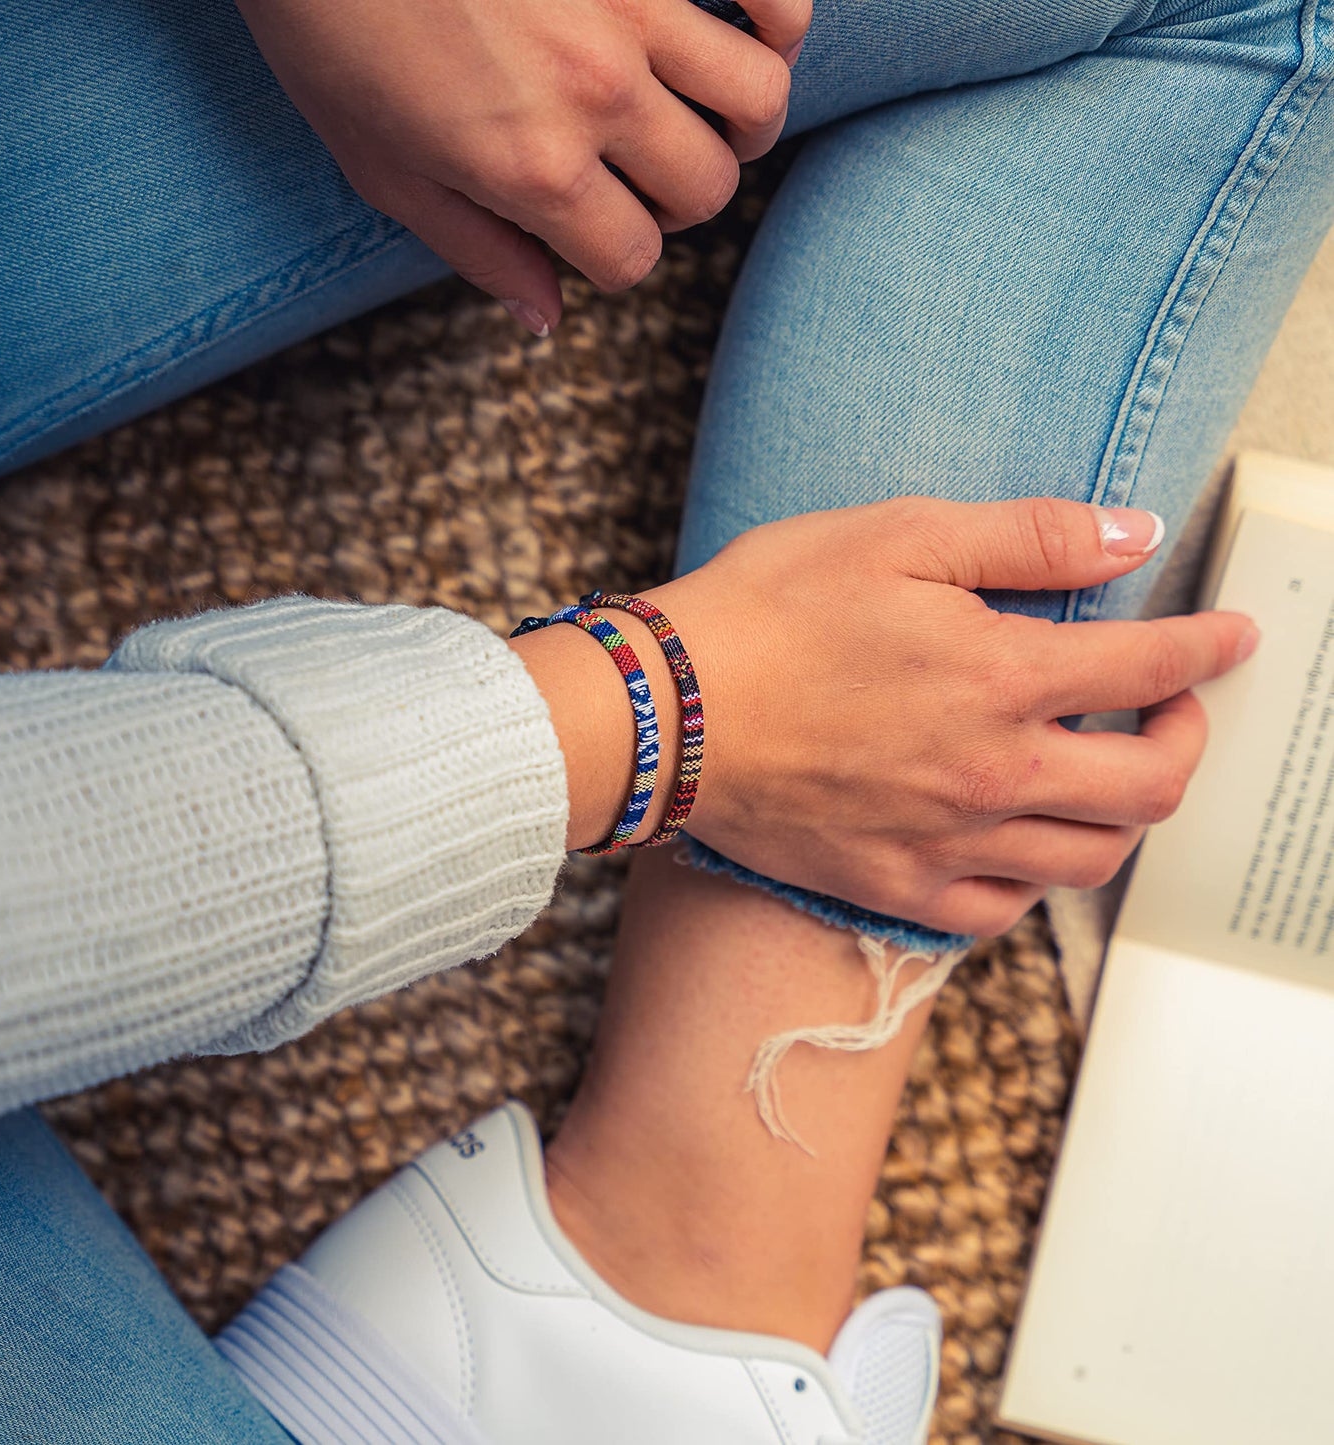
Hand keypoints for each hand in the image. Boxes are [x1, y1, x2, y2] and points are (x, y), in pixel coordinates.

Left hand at [235, 0, 805, 332]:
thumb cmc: (330, 27)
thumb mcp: (384, 168)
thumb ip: (477, 251)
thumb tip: (546, 317)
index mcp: (535, 168)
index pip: (633, 257)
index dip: (615, 255)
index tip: (593, 228)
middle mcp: (600, 92)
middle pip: (706, 187)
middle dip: (679, 197)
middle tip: (641, 173)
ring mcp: (635, 3)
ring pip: (759, 96)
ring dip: (741, 120)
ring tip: (706, 109)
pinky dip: (778, 17)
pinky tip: (745, 26)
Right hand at [615, 497, 1253, 935]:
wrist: (665, 712)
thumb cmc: (768, 613)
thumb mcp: (898, 536)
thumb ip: (1028, 536)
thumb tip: (1135, 532)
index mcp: (1002, 677)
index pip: (1151, 667)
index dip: (1208, 648)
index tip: (1231, 639)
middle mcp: (992, 773)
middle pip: (1149, 786)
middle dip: (1190, 740)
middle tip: (1176, 710)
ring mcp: (945, 842)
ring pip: (1089, 859)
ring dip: (1124, 816)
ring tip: (1108, 776)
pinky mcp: (894, 885)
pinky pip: (1002, 913)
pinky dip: (1035, 881)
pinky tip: (1020, 844)